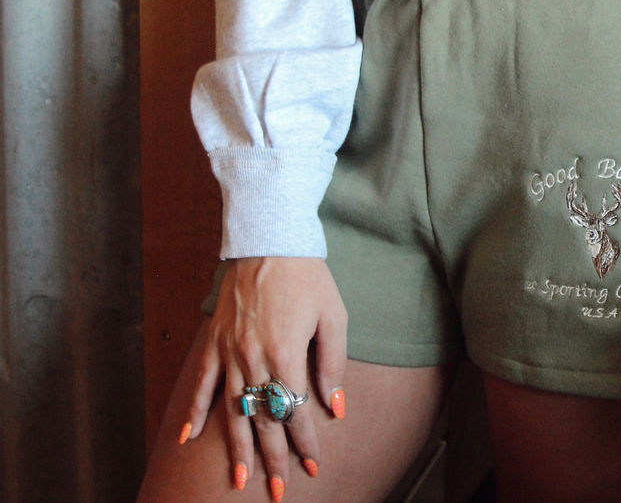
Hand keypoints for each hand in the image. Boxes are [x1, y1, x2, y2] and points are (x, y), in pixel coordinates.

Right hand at [180, 257, 348, 495]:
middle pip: (263, 420)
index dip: (305, 442)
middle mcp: (254, 359)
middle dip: (273, 458)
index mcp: (286, 354)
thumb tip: (335, 407)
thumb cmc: (308, 276)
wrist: (270, 239)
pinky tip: (189, 441)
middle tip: (277, 492)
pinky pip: (203, 385)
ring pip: (232, 412)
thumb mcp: (333, 316)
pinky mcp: (214, 342)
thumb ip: (334, 363)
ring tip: (241, 481)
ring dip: (237, 449)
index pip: (296, 411)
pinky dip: (195, 413)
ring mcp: (230, 353)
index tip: (313, 466)